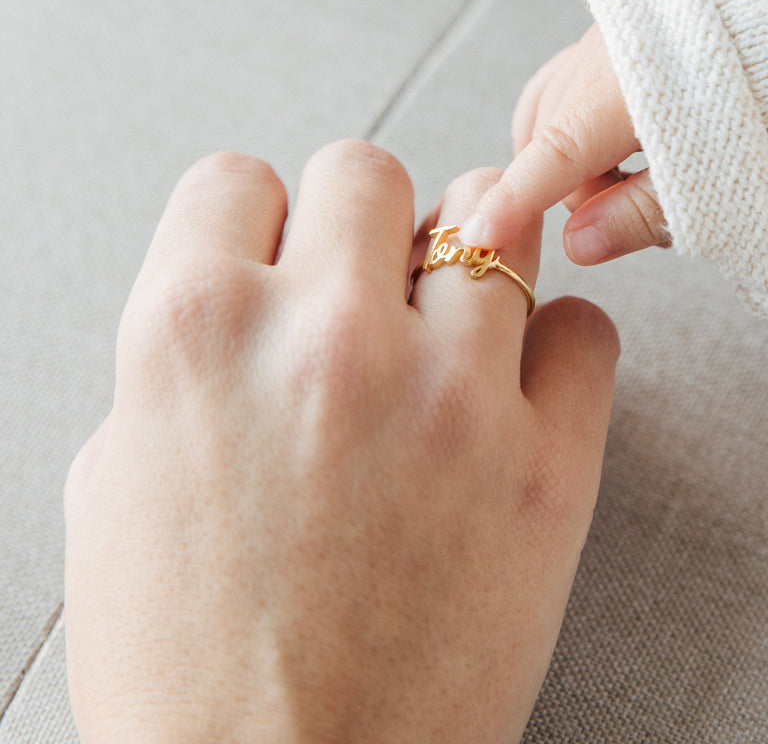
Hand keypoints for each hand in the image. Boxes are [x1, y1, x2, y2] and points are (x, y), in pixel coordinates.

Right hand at [64, 142, 617, 743]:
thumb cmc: (187, 660)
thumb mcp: (119, 482)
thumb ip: (187, 358)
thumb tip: (252, 289)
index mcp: (193, 334)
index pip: (236, 180)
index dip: (258, 219)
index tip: (282, 252)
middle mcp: (323, 341)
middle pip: (367, 170)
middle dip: (361, 221)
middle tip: (369, 283)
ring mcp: (447, 395)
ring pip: (491, 219)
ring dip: (468, 261)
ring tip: (450, 325)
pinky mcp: (546, 465)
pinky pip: (586, 333)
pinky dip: (558, 346)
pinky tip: (522, 384)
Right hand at [458, 24, 670, 262]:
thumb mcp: (713, 180)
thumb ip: (636, 217)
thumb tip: (574, 248)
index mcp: (620, 93)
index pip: (546, 161)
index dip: (511, 204)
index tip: (475, 237)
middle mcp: (600, 56)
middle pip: (547, 136)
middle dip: (572, 183)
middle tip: (630, 209)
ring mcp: (608, 35)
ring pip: (558, 107)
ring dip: (581, 151)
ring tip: (643, 170)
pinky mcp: (624, 28)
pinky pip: (577, 81)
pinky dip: (590, 119)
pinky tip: (638, 134)